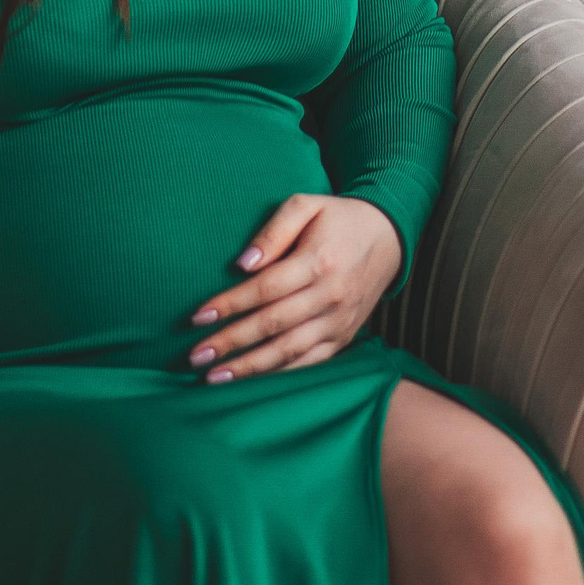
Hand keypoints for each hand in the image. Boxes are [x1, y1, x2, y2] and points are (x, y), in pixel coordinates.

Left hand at [183, 193, 402, 379]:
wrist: (387, 237)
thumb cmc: (337, 217)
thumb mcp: (306, 204)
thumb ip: (273, 230)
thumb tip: (243, 265)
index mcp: (319, 261)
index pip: (266, 288)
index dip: (230, 304)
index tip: (197, 317)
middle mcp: (331, 295)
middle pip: (273, 324)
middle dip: (231, 342)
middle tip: (196, 357)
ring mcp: (339, 321)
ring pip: (289, 351)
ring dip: (250, 367)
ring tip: (215, 377)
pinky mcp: (344, 337)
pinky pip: (309, 362)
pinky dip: (279, 373)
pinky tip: (252, 380)